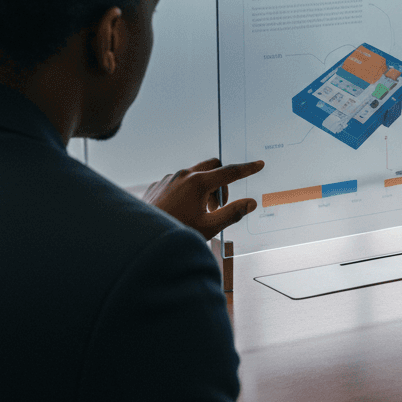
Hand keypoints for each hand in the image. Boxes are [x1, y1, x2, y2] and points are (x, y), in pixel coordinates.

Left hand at [143, 158, 264, 240]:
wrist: (142, 237)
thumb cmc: (175, 231)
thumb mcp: (209, 227)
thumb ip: (233, 213)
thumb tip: (250, 203)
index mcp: (198, 182)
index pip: (230, 171)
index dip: (247, 168)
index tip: (259, 164)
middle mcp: (183, 175)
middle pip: (212, 166)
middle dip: (222, 182)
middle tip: (220, 205)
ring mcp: (169, 178)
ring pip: (195, 174)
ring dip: (204, 188)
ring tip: (201, 212)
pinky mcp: (159, 185)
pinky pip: (179, 181)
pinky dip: (188, 191)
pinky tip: (184, 211)